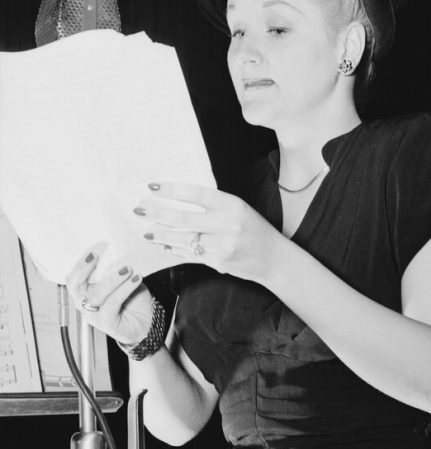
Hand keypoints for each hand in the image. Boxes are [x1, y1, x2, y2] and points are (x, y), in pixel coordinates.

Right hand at [66, 243, 154, 346]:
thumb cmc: (133, 299)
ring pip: (95, 295)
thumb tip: (116, 251)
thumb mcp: (124, 280)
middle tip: (98, 255)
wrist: (147, 323)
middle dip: (84, 268)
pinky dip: (124, 289)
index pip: (73, 276)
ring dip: (112, 279)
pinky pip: (112, 304)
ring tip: (128, 269)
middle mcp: (85, 303)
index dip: (80, 262)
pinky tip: (136, 280)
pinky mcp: (106, 323)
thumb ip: (115, 268)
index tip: (95, 248)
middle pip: (74, 285)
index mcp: (85, 291)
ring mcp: (94, 315)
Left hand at [133, 182, 279, 283]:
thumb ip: (214, 205)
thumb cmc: (254, 230)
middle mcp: (227, 224)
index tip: (152, 186)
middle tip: (140, 208)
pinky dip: (174, 249)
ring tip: (146, 231)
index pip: (196, 194)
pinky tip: (162, 245)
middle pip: (184, 218)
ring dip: (161, 234)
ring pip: (183, 238)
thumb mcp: (239, 209)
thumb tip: (180, 200)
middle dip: (158, 213)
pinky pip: (189, 254)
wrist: (273, 258)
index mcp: (232, 205)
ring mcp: (222, 245)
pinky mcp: (218, 261)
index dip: (172, 190)